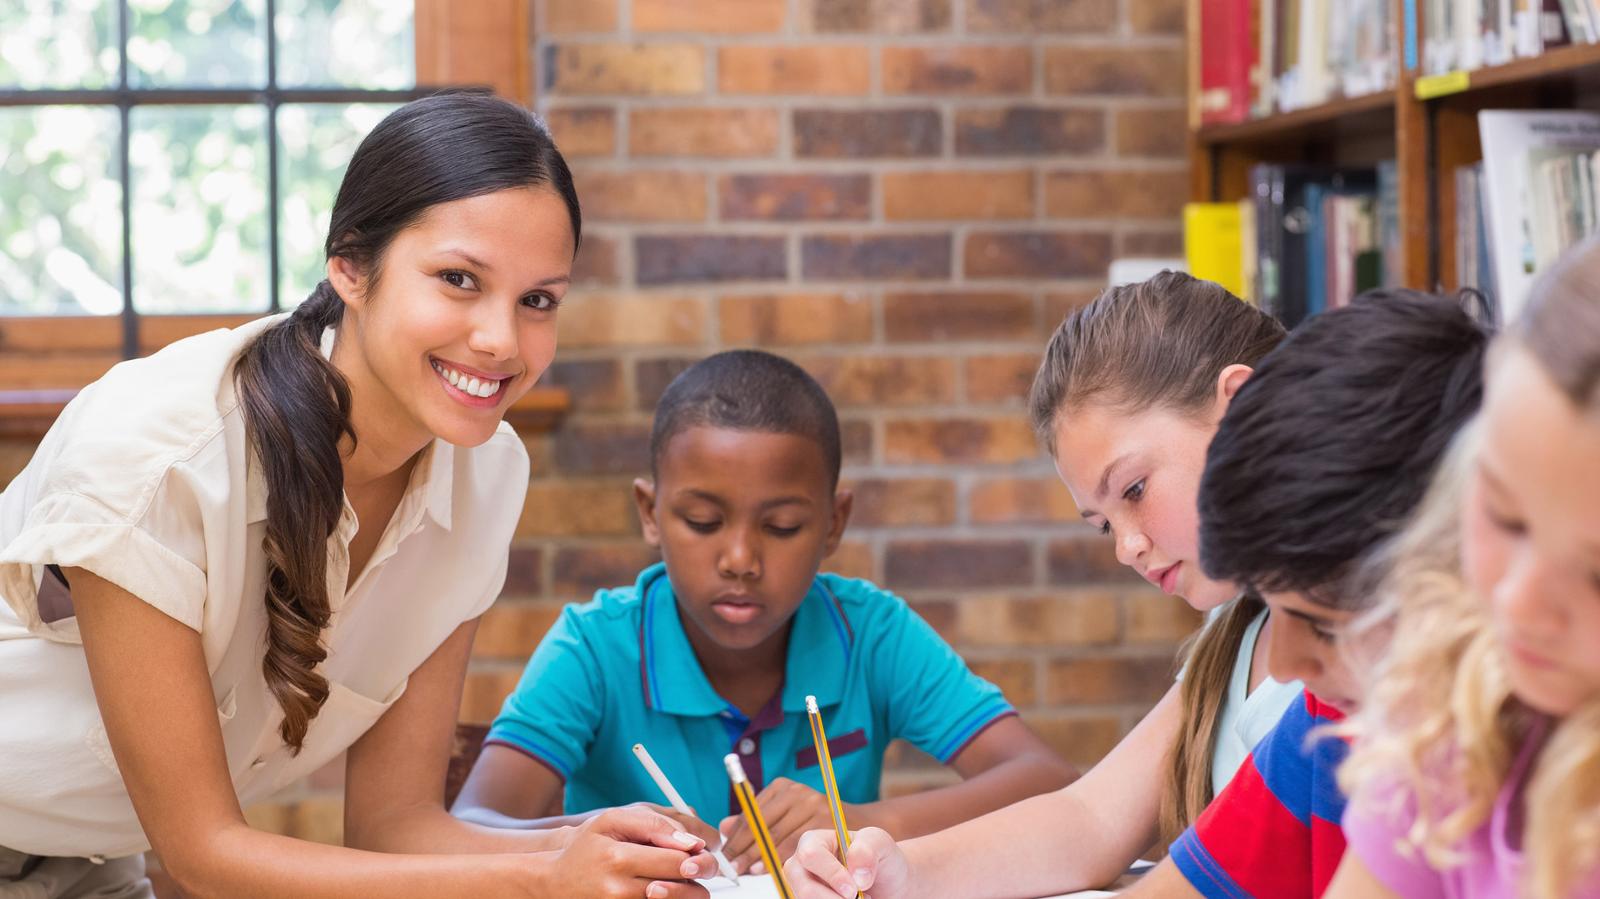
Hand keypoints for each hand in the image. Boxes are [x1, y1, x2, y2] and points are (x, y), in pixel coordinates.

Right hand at [536, 807, 715, 898]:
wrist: (556, 882)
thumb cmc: (587, 846)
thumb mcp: (612, 821)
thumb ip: (654, 824)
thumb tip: (691, 841)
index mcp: (620, 859)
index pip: (679, 861)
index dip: (696, 854)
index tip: (694, 849)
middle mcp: (621, 891)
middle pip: (684, 887)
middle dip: (695, 873)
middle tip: (690, 864)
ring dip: (685, 890)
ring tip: (673, 878)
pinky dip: (669, 898)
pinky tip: (660, 888)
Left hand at [717, 777, 850, 874]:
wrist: (859, 825)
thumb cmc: (816, 822)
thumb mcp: (784, 816)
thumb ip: (755, 821)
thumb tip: (723, 827)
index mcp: (782, 787)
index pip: (751, 814)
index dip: (735, 837)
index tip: (725, 856)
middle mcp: (796, 791)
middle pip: (761, 824)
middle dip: (743, 849)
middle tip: (732, 868)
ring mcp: (813, 804)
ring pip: (777, 836)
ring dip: (758, 857)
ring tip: (747, 871)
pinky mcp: (826, 820)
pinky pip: (796, 846)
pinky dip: (780, 859)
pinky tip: (770, 869)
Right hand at [784, 827, 910, 898]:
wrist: (888, 886)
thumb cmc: (881, 859)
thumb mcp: (881, 844)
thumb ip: (868, 849)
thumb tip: (856, 875)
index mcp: (813, 842)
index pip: (811, 855)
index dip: (832, 874)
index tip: (853, 890)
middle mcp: (801, 867)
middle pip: (804, 888)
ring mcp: (802, 890)